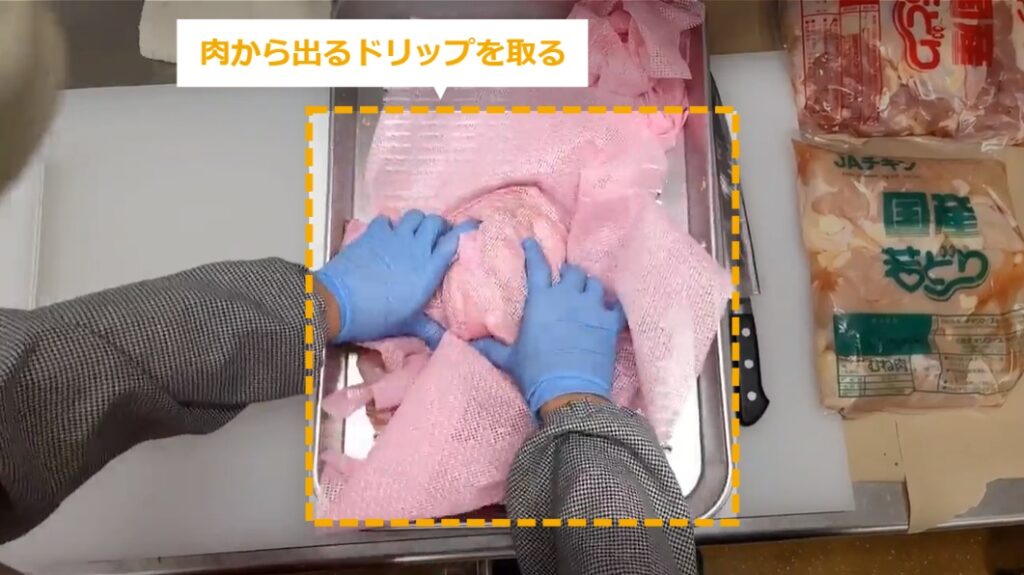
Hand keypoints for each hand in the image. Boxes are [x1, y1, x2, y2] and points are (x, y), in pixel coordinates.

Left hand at [315, 210, 476, 346]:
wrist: (339, 302)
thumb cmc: (378, 316)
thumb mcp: (407, 325)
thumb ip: (429, 330)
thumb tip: (446, 343)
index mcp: (430, 268)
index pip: (456, 239)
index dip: (466, 231)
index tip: (470, 231)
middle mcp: (416, 247)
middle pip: (436, 221)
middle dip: (439, 226)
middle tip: (436, 238)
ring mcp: (394, 236)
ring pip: (414, 216)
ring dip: (417, 223)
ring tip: (413, 235)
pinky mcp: (373, 232)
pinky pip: (387, 219)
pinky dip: (390, 225)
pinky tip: (386, 236)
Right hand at [472, 238, 625, 415]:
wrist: (568, 392)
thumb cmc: (535, 373)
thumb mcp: (509, 360)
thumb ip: (491, 348)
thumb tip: (470, 344)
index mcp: (541, 301)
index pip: (537, 266)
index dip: (533, 251)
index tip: (531, 241)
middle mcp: (567, 297)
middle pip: (573, 272)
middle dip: (569, 275)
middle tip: (567, 282)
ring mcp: (591, 308)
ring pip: (595, 284)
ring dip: (590, 288)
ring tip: (587, 296)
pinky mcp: (610, 323)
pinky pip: (615, 306)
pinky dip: (612, 308)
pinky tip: (610, 312)